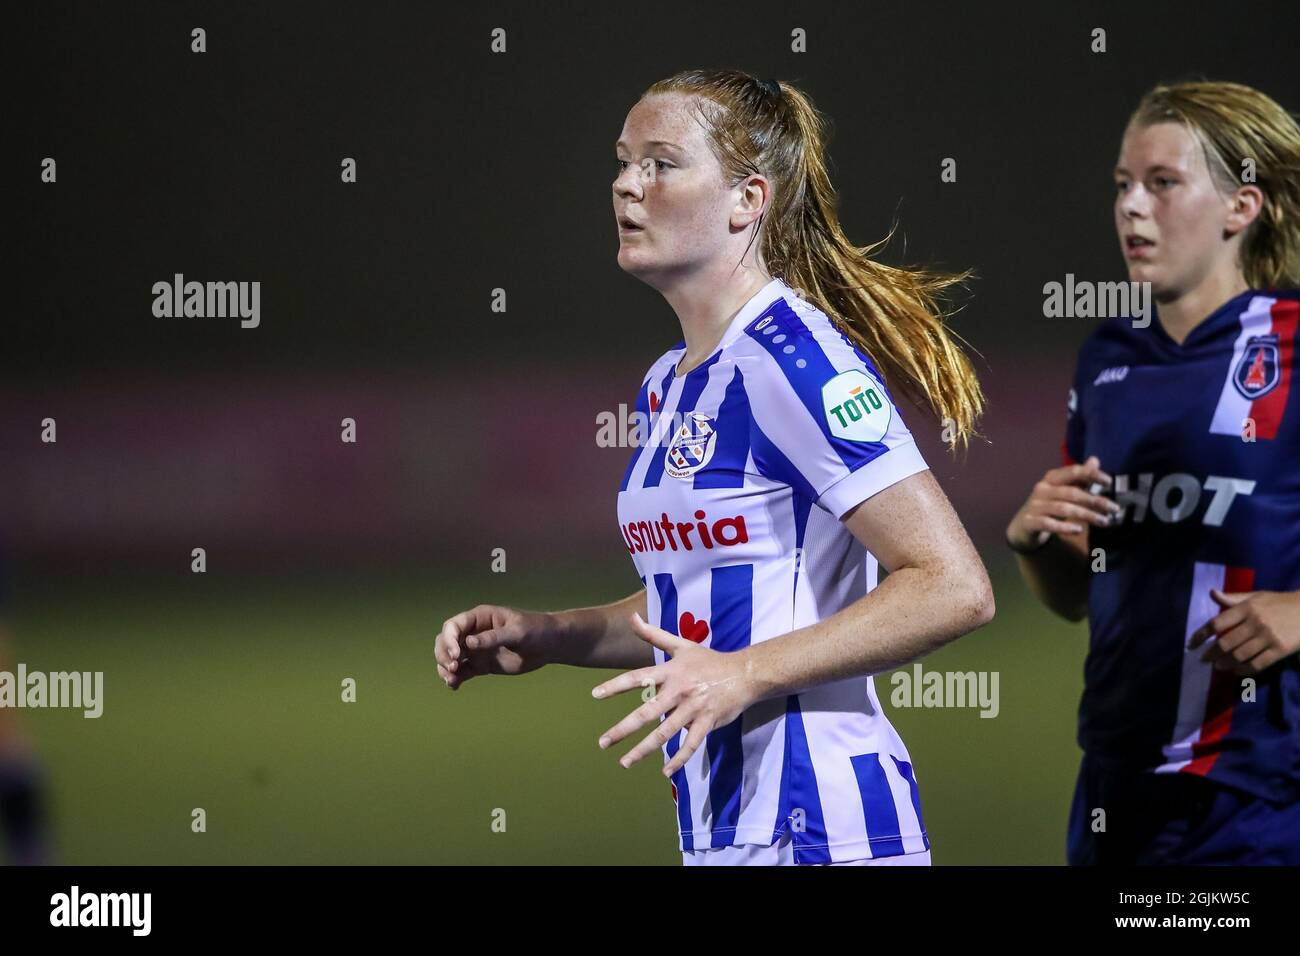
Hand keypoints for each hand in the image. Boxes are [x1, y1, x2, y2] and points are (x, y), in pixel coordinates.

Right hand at [435, 604, 557, 689]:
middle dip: (444, 654)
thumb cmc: (536, 630)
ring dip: (445, 668)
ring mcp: (476, 649)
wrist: (549, 645)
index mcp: (480, 617)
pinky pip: (462, 671)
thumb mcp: (517, 632)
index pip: (454, 626)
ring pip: (450, 657)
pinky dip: (455, 678)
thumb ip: (493, 638)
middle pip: (445, 641)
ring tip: (452, 680)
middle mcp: (473, 632)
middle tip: (453, 667)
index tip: (456, 655)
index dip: (450, 639)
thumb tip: (469, 643)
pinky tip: (454, 686)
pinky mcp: (481, 664)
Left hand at [591, 612, 754, 775]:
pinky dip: (678, 759)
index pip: (638, 678)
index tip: (595, 695)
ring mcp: (693, 708)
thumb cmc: (709, 660)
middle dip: (623, 729)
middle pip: (647, 712)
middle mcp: (679, 690)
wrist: (744, 673)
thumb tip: (631, 617)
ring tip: (625, 762)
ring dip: (643, 750)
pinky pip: (691, 745)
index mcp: (671, 672)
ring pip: (665, 733)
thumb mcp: (681, 645)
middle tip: (603, 743)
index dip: (616, 686)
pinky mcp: (708, 722)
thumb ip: (654, 635)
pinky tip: (665, 772)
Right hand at [1006, 456, 1120, 550]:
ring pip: (1063, 508)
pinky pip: (1048, 524)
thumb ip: (1080, 478)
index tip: (1109, 481)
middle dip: (1094, 500)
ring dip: (1086, 515)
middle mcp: (1042, 489)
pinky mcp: (1030, 522)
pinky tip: (1078, 530)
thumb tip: (1095, 460)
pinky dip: (1064, 527)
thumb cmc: (1049, 505)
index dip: (1091, 474)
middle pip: (1071, 492)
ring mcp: (1035, 506)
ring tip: (1104, 521)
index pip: (1073, 472)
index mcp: (1051, 478)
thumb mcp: (1063, 490)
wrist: (1023, 526)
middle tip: (1114, 508)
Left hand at [1188, 589, 1299, 674]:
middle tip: (1204, 660)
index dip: (1201, 636)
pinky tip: (1237, 672)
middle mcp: (1255, 622)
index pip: (1217, 623)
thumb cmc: (1279, 603)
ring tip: (1218, 666)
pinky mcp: (1280, 650)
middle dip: (1211, 654)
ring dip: (1225, 664)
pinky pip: (1258, 664)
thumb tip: (1212, 593)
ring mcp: (1268, 637)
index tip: (1191, 645)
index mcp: (1247, 608)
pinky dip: (1244, 670)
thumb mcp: (1257, 596)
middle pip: (1226, 643)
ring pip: (1240, 656)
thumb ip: (1233, 598)